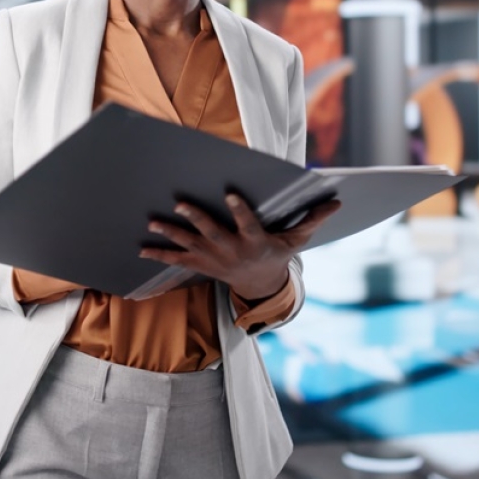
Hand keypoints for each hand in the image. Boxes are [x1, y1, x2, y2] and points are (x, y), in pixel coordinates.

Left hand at [141, 192, 341, 300]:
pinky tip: (141, 249)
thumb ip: (312, 219)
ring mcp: (214, 260)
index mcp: (255, 242)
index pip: (248, 224)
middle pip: (212, 233)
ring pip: (190, 245)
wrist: (260, 286)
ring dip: (171, 233)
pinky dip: (159, 255)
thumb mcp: (296, 240)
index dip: (239, 210)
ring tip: (153, 221)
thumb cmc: (277, 254)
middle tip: (179, 202)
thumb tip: (337, 201)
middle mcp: (232, 252)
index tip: (230, 193)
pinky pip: (178, 261)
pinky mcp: (201, 265)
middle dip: (196, 218)